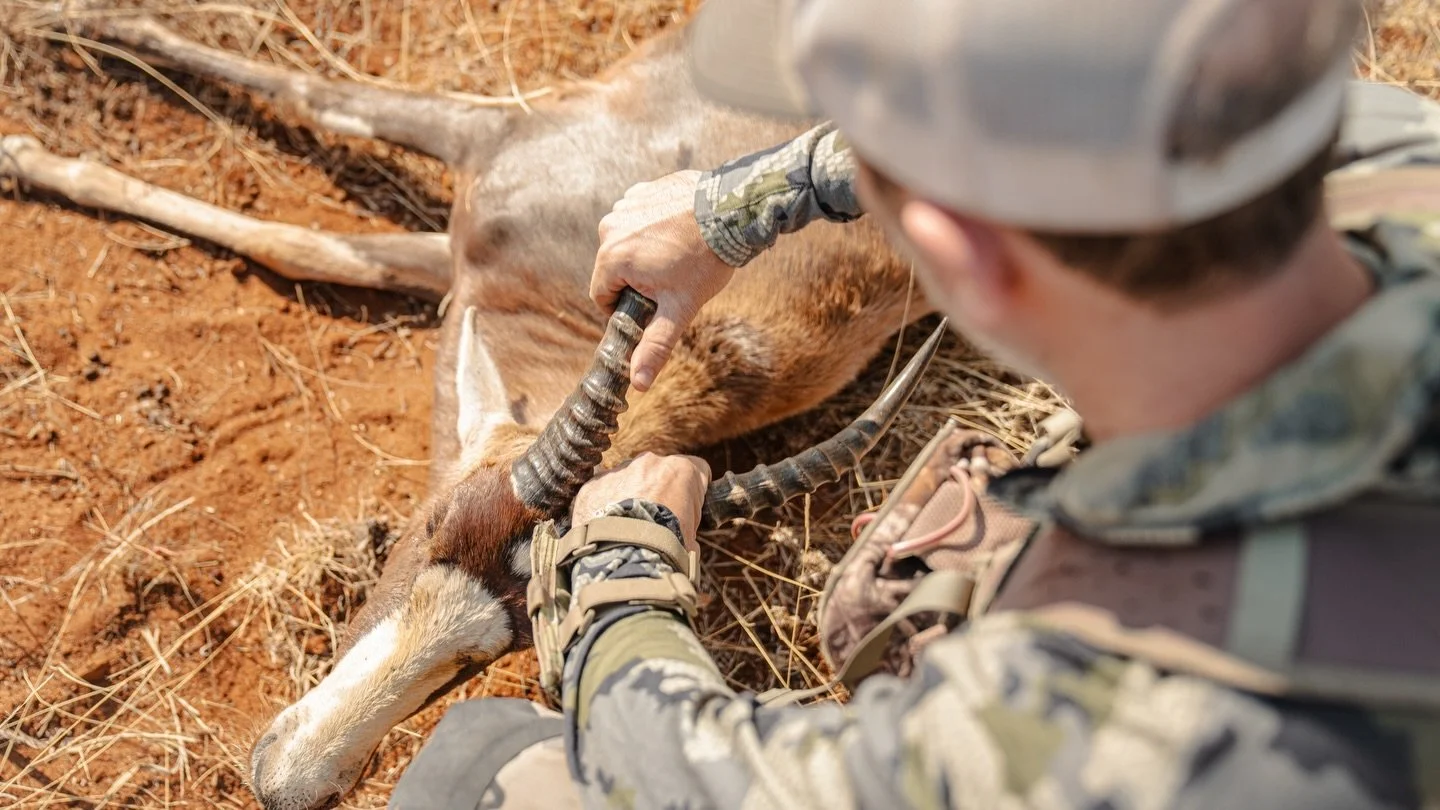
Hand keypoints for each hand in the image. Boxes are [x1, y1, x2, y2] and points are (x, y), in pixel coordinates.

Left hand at [572, 453, 711, 546]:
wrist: (626, 557)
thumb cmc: (665, 549)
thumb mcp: (691, 541)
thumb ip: (688, 526)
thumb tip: (685, 540)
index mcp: (681, 471)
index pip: (695, 470)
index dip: (692, 493)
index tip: (686, 511)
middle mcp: (650, 462)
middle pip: (658, 473)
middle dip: (657, 493)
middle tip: (653, 524)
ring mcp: (618, 471)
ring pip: (627, 480)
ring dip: (628, 498)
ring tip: (626, 529)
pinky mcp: (593, 485)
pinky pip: (600, 492)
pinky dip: (603, 507)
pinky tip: (605, 530)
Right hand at [590, 170, 735, 391]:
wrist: (733, 212)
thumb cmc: (705, 261)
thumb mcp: (679, 309)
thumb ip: (654, 346)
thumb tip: (637, 384)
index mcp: (611, 258)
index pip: (601, 295)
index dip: (624, 307)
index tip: (651, 305)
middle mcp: (610, 228)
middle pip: (613, 268)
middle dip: (637, 278)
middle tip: (672, 279)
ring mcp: (626, 204)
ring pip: (627, 242)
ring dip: (645, 251)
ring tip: (679, 254)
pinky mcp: (643, 190)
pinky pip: (639, 217)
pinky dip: (654, 226)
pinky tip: (680, 231)